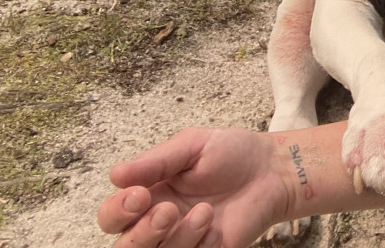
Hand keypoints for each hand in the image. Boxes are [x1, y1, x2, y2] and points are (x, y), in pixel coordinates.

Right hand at [97, 127, 291, 247]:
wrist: (272, 170)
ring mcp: (182, 242)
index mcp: (149, 196)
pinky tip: (216, 229)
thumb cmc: (231, 153)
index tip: (140, 193)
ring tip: (206, 212)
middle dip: (140, 234)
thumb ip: (155, 162)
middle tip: (168, 211)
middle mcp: (158, 224)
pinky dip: (200, 247)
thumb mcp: (192, 146)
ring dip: (176, 240)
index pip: (111, 216)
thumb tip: (115, 175)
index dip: (117, 210)